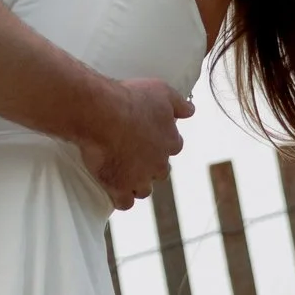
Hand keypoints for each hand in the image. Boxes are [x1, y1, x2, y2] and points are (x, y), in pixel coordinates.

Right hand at [77, 77, 190, 209]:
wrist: (102, 114)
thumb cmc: (131, 99)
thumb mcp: (161, 91)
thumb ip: (179, 103)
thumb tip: (191, 111)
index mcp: (171, 141)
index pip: (173, 146)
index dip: (161, 142)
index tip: (148, 136)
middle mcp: (159, 163)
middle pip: (160, 171)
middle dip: (149, 166)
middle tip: (132, 154)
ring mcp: (140, 178)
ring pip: (143, 190)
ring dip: (135, 184)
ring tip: (121, 173)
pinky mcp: (119, 188)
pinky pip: (124, 203)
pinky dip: (119, 198)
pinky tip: (112, 190)